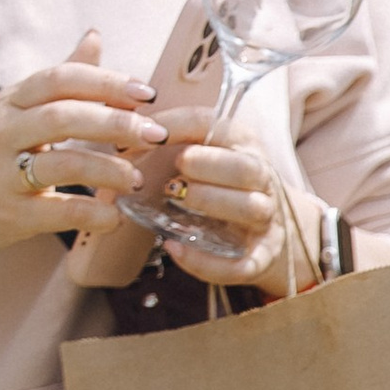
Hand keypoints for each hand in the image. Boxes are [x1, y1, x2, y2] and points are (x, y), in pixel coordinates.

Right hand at [0, 31, 167, 279]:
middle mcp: (1, 132)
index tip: (146, 94)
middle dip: (116, 122)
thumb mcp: (9, 112)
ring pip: (64, 162)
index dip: (106, 82)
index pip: (59, 79)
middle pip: (64, 115)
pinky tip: (114, 216)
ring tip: (136, 177)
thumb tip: (94, 36)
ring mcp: (1, 174)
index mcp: (8, 103)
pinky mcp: (7, 216)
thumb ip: (57, 79)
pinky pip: (58, 212)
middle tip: (155, 134)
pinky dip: (92, 213)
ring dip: (108, 168)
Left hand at [149, 118, 301, 295]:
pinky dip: (207, 261)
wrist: (271, 233)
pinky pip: (241, 264)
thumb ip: (170, 145)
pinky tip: (174, 249)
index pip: (214, 126)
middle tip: (175, 170)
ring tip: (176, 201)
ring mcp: (266, 221)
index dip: (177, 125)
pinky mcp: (261, 258)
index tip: (143, 134)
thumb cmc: (221, 187)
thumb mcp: (205, 158)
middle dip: (208, 164)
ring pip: (252, 208)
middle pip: (246, 167)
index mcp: (242, 146)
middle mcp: (261, 180)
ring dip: (213, 202)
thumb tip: (118, 139)